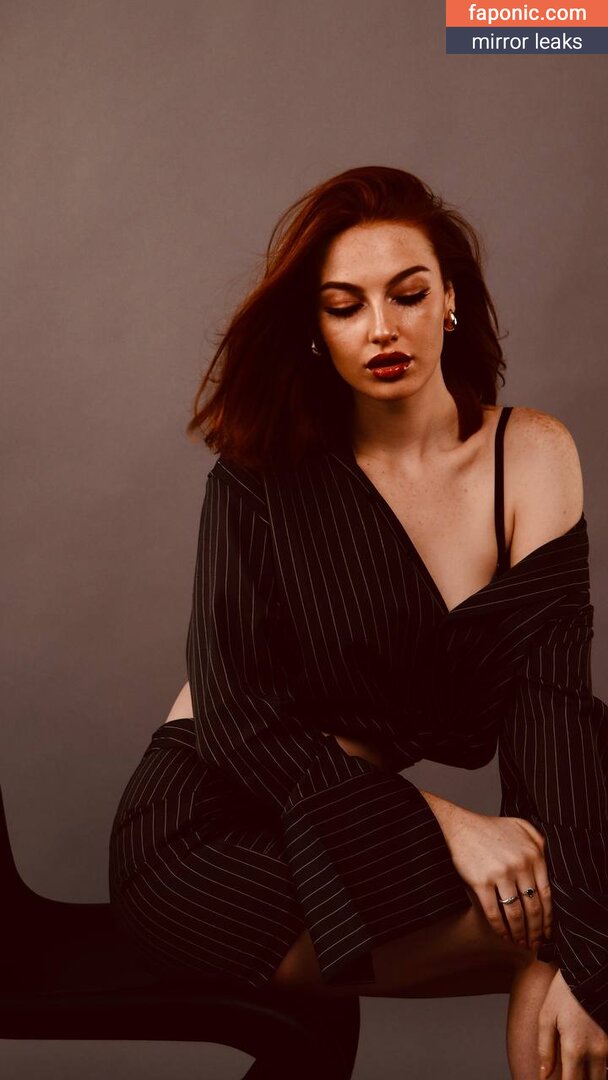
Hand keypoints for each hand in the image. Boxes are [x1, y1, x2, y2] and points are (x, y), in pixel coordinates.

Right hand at [425, 797, 551, 949]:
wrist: (460, 826)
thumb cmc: (490, 828)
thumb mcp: (521, 826)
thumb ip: (539, 841)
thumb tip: (550, 862)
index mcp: (533, 854)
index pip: (546, 894)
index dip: (548, 918)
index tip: (547, 931)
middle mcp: (520, 865)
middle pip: (533, 908)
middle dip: (536, 931)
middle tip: (536, 943)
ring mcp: (500, 874)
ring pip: (515, 914)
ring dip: (520, 933)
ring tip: (521, 943)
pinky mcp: (481, 882)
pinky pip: (494, 912)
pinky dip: (500, 928)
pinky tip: (504, 935)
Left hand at [538, 967, 607, 1078]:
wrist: (587, 972)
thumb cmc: (563, 993)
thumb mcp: (546, 1017)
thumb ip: (545, 1050)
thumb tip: (543, 1075)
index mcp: (574, 1048)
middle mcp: (596, 1052)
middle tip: (569, 1073)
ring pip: (602, 1077)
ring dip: (591, 1077)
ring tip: (577, 1069)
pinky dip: (599, 1068)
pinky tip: (589, 1063)